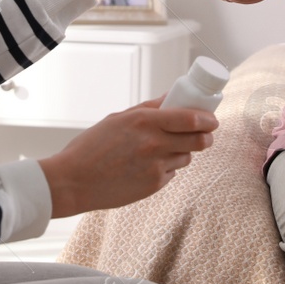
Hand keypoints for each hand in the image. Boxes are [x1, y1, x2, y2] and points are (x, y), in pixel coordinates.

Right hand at [38, 96, 217, 217]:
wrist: (73, 181)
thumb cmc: (91, 147)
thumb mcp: (118, 118)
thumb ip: (148, 108)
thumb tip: (171, 97)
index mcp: (144, 122)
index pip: (191, 118)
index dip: (208, 118)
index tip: (211, 118)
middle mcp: (154, 144)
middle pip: (200, 140)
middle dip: (206, 136)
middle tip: (204, 133)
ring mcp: (156, 167)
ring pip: (187, 157)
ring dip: (184, 151)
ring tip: (164, 149)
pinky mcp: (154, 186)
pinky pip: (172, 173)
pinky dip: (166, 167)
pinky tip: (147, 165)